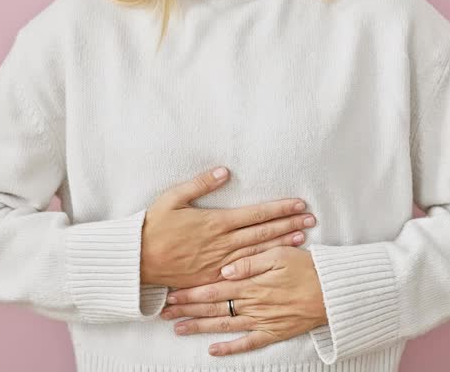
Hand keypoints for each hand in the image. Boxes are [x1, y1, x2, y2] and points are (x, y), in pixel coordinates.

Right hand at [140, 166, 315, 289]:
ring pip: (258, 253)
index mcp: (215, 222)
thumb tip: (224, 171)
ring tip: (303, 238)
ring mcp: (219, 263)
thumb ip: (200, 183)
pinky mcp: (212, 278)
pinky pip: (244, 272)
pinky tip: (276, 264)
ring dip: (282, 244)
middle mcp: (221, 243)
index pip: (255, 214)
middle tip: (311, 219)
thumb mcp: (173, 198)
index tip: (299, 204)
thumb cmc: (153, 227)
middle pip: (263, 233)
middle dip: (289, 224)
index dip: (279, 208)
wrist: (137, 260)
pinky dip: (262, 266)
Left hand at [158, 246, 328, 356]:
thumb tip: (224, 269)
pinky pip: (247, 343)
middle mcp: (252, 304)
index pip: (212, 289)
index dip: (190, 292)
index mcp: (251, 283)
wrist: (333, 292)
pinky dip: (229, 348)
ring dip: (199, 327)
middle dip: (186, 310)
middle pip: (212, 308)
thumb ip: (250, 261)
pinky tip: (213, 351)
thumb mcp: (279, 254)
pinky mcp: (273, 332)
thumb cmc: (308, 268)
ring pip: (223, 326)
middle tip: (164, 311)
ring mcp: (261, 321)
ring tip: (177, 328)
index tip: (170, 293)